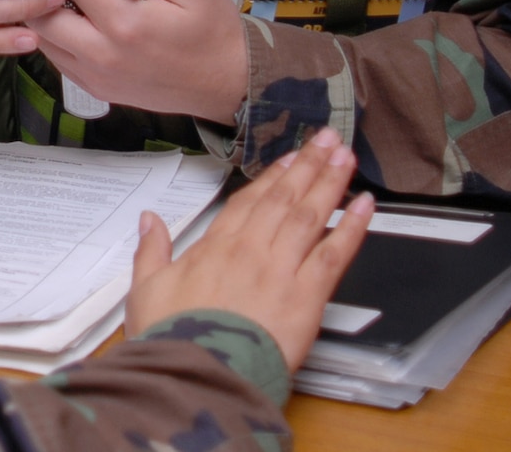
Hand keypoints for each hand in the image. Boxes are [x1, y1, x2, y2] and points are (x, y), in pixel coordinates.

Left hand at [25, 0, 247, 122]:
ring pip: (43, 39)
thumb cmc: (214, 29)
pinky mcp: (96, 89)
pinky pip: (57, 59)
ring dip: (44, 9)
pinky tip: (71, 15)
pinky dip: (54, 35)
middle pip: (44, 14)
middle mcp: (102, 55)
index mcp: (126, 24)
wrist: (229, 83)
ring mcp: (95, 77)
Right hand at [126, 126, 373, 372]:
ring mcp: (282, 269)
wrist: (200, 372)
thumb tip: (148, 219)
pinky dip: (352, 226)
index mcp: (215, 247)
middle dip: (308, 165)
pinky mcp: (307, 295)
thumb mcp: (146, 290)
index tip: (289, 157)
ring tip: (346, 156)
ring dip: (330, 182)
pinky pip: (335, 253)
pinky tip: (365, 204)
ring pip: (310, 215)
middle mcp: (252, 250)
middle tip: (328, 138)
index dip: (272, 177)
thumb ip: (150, 250)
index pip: (249, 202)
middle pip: (284, 198)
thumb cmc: (174, 338)